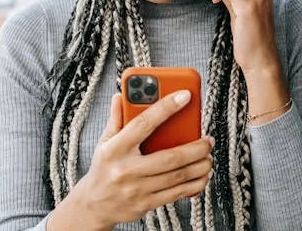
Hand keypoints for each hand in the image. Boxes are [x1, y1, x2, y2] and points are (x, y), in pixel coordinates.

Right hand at [57, 92, 213, 228]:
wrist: (93, 205)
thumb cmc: (103, 168)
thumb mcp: (104, 142)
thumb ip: (116, 119)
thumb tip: (121, 96)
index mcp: (116, 149)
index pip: (143, 124)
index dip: (166, 108)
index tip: (185, 95)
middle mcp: (126, 169)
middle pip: (170, 157)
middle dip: (195, 148)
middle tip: (208, 139)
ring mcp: (137, 189)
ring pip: (177, 177)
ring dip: (199, 165)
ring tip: (208, 156)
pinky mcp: (146, 204)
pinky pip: (176, 193)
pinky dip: (195, 184)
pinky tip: (203, 175)